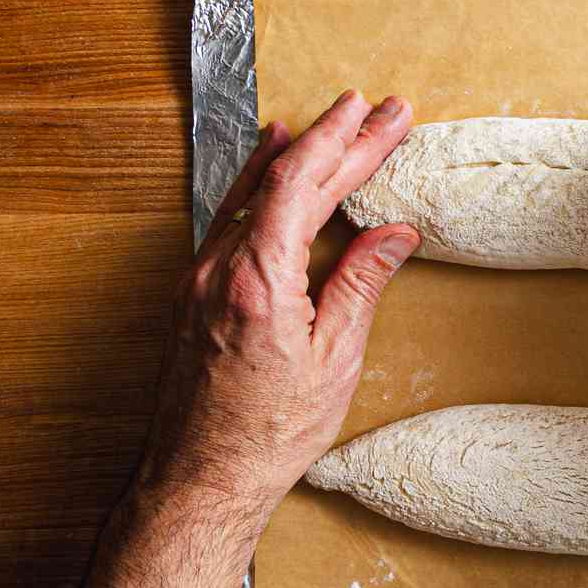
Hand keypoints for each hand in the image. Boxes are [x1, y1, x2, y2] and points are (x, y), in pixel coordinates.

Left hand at [139, 91, 418, 522]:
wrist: (202, 477)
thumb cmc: (269, 431)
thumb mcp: (334, 358)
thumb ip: (360, 284)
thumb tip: (394, 233)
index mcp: (259, 280)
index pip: (306, 185)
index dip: (349, 143)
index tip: (383, 115)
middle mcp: (220, 267)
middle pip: (282, 180)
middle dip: (338, 140)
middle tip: (379, 110)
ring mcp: (199, 276)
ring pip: (250, 190)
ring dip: (298, 152)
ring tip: (333, 118)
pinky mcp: (193, 290)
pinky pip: (228, 214)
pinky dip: (256, 179)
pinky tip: (269, 156)